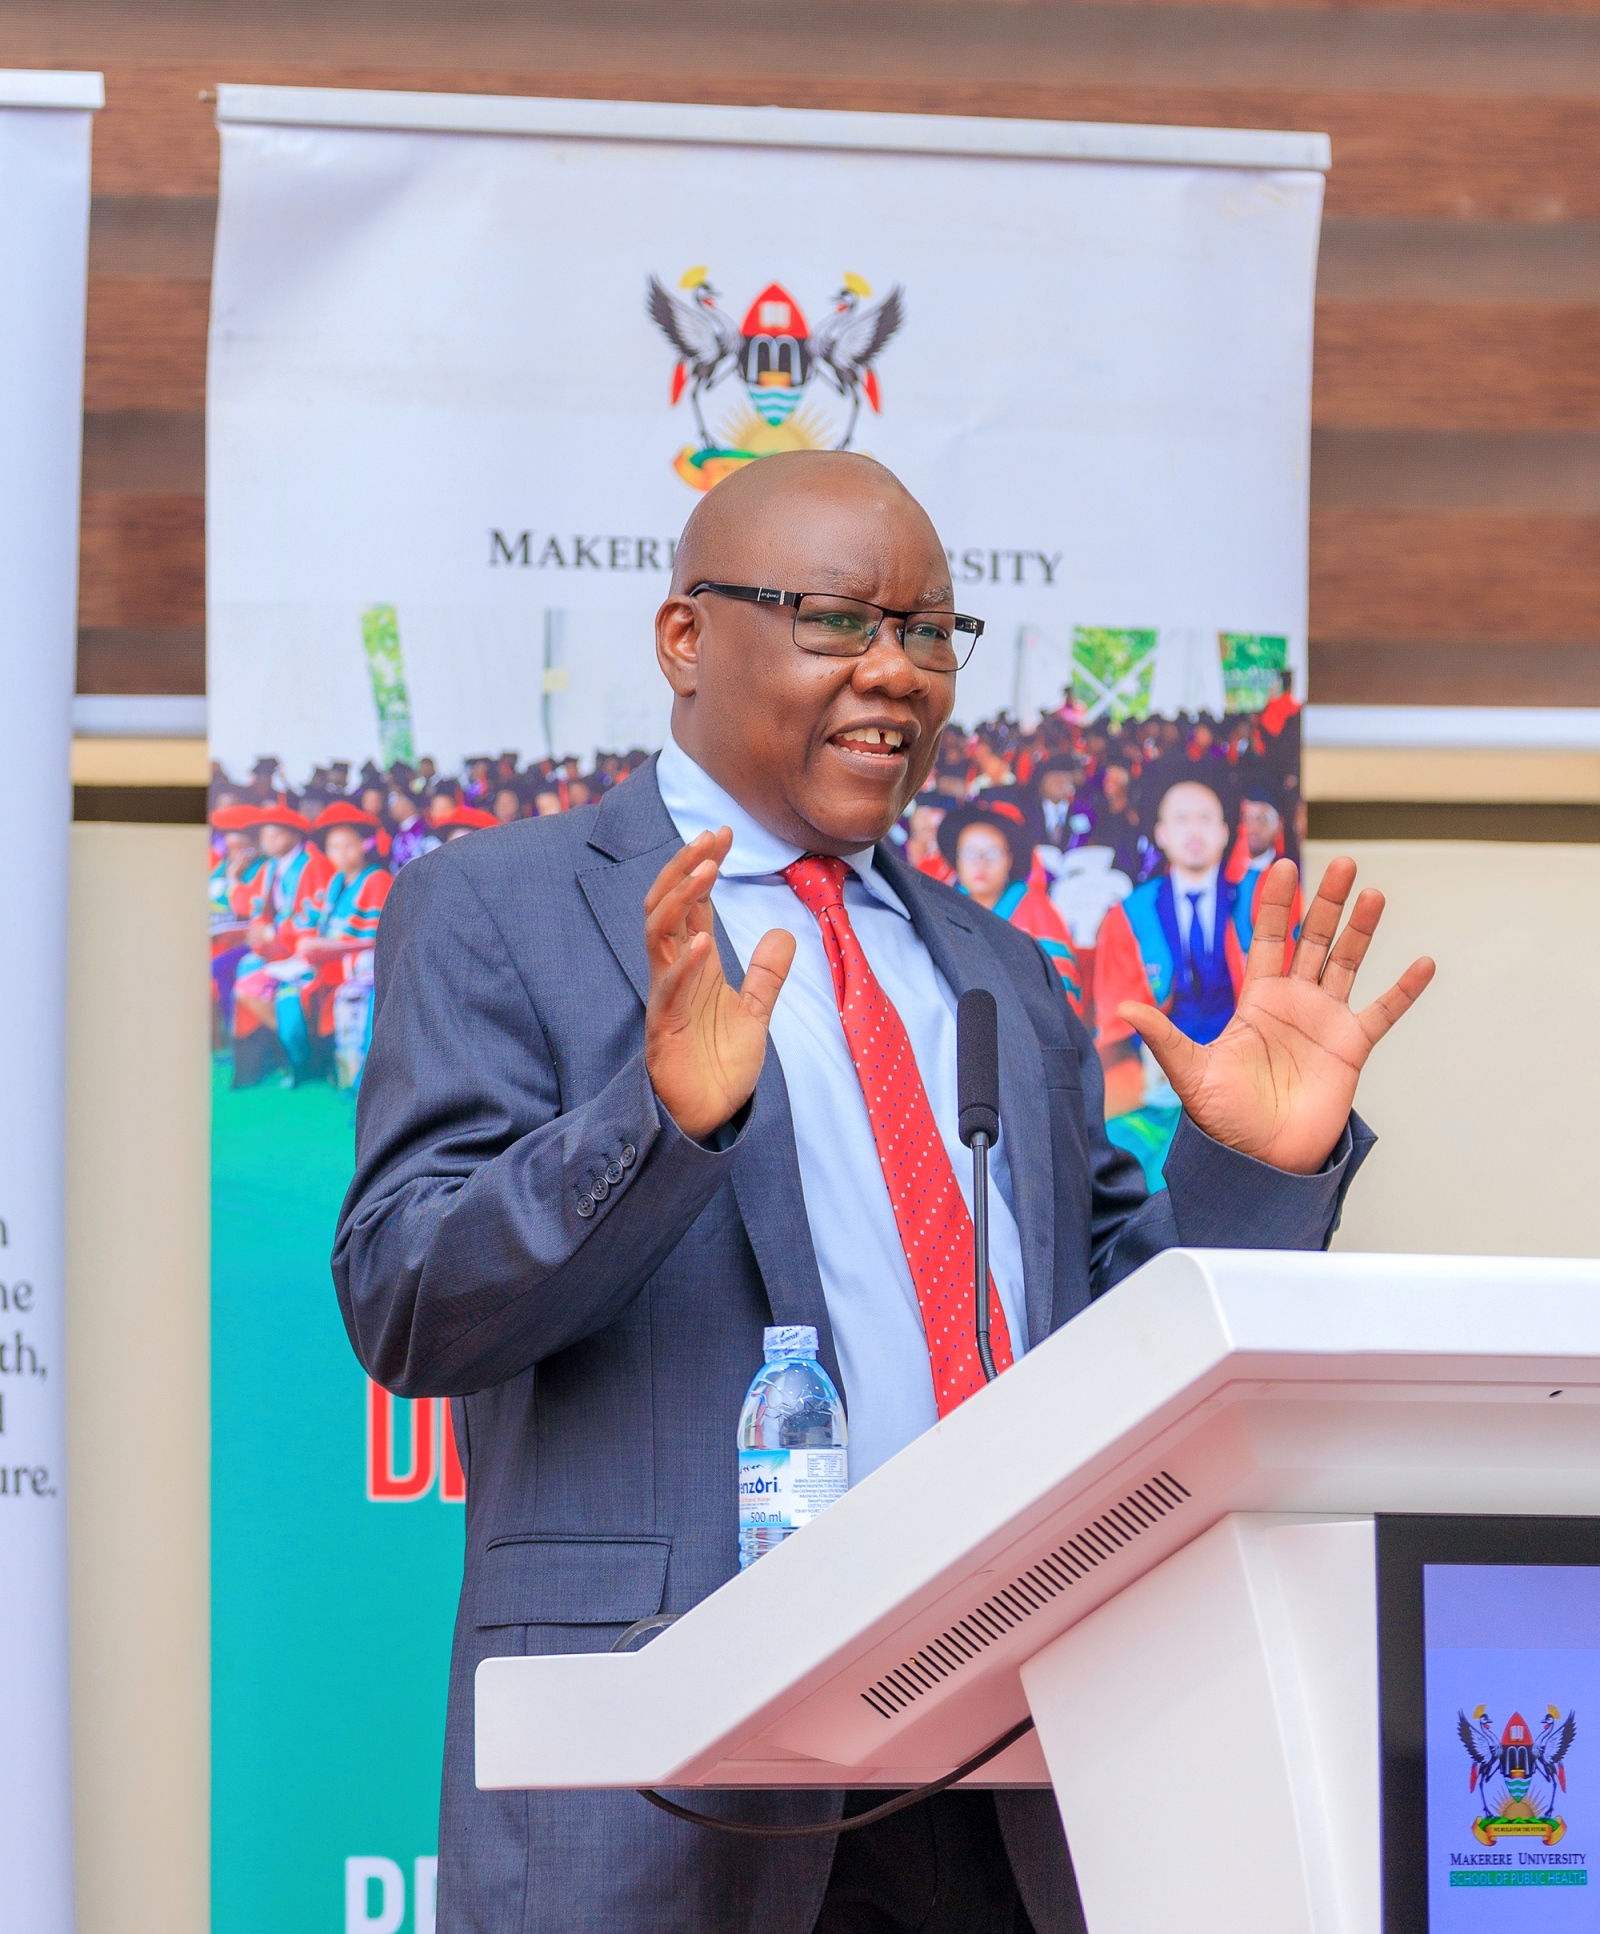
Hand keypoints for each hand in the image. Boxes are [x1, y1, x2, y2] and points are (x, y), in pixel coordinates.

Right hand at [644, 829, 796, 1141]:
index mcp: (692, 964)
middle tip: (709, 837)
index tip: (723, 832)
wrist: (707, 1118)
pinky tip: (702, 941)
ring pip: (658, 936)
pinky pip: (669, 990)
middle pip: (666, 905)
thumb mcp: (755, 1013)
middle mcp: (673, 972)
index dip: (702, 865)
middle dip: (684, 868)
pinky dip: (684, 964)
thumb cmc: (719, 1067)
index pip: (692, 903)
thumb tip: (783, 933)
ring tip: (705, 871)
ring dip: (680, 901)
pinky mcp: (664, 1029)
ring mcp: (666, 998)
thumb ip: (766, 974)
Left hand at [1117, 856, 1434, 1174]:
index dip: (1274, 903)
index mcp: (1256, 999)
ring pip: (1348, 962)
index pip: (1267, 938)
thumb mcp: (1190, 1073)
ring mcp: (1325, 1021)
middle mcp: (1294, 1002)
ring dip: (1362, 929)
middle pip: (1313, 939)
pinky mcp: (1351, 1047)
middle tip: (1344, 863)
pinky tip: (1422, 963)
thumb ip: (1164, 1037)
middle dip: (1325, 901)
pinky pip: (1382, 1012)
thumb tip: (1122, 1009)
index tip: (1281, 865)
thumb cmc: (1223, 1119)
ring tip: (1373, 894)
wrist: (1260, 1160)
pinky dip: (1404, 989)